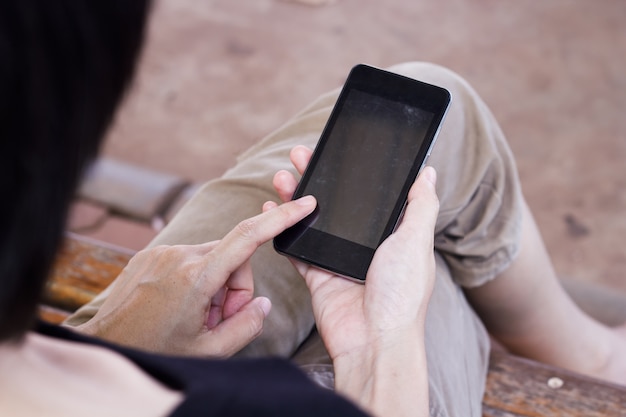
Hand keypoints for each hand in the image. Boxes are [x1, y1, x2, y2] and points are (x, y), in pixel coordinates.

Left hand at [76, 195, 316, 356]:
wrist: (104, 346)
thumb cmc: (155, 351)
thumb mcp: (210, 350)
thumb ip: (247, 325)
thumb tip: (262, 303)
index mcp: (197, 277)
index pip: (249, 236)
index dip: (282, 218)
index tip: (304, 203)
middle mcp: (180, 256)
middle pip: (233, 256)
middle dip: (236, 286)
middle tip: (219, 318)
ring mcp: (162, 253)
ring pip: (211, 257)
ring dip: (214, 284)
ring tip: (195, 316)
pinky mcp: (150, 255)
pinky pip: (188, 258)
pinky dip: (195, 279)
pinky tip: (179, 305)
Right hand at [271, 146, 438, 416]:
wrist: (374, 341)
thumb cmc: (402, 294)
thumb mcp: (416, 242)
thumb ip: (421, 206)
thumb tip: (428, 173)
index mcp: (390, 234)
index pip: (368, 194)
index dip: (353, 171)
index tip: (337, 150)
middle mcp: (364, 244)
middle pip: (336, 202)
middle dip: (317, 176)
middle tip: (301, 154)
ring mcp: (338, 259)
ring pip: (312, 220)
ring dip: (295, 197)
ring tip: (282, 175)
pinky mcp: (318, 275)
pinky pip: (296, 248)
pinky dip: (282, 229)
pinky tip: (270, 208)